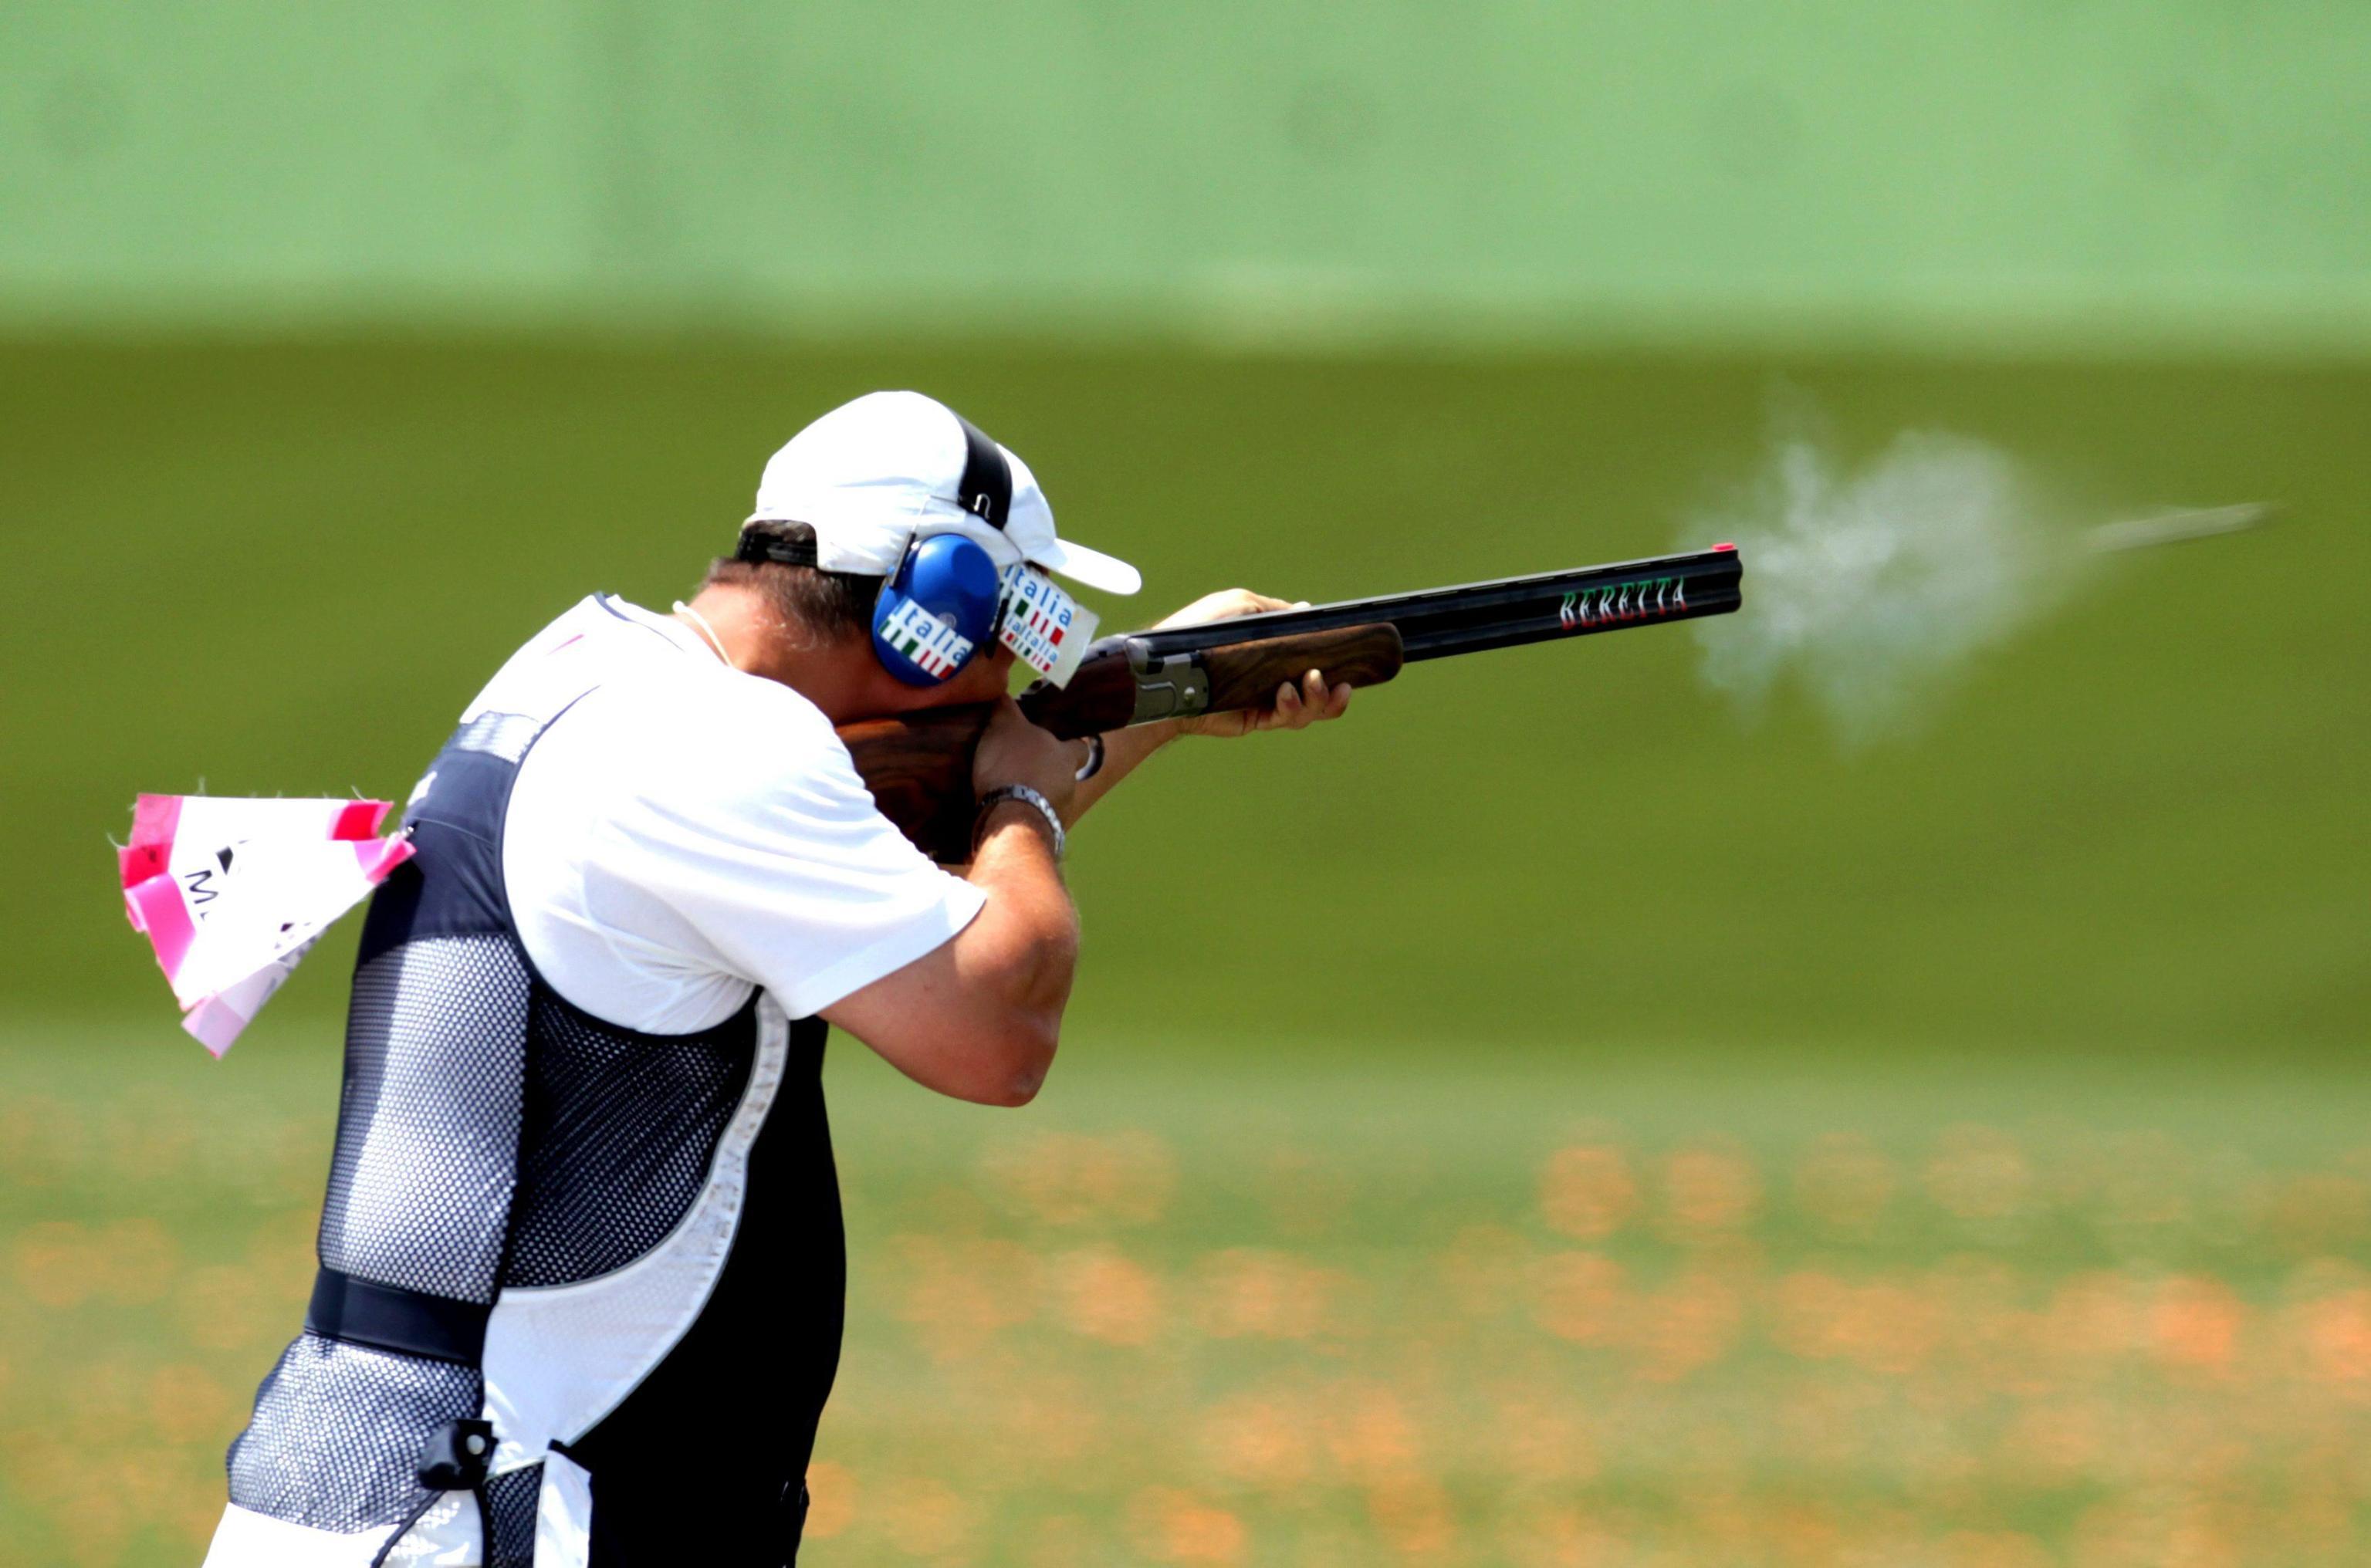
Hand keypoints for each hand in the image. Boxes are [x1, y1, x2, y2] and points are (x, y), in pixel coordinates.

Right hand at [971, 696, 1079, 821]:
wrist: (1012, 818)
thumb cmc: (1012, 765)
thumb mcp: (1004, 727)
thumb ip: (1005, 710)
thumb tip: (1002, 693)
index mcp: (1067, 756)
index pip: (1079, 746)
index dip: (1068, 744)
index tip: (1055, 743)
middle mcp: (1070, 784)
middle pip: (1065, 776)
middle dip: (1048, 774)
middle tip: (1024, 770)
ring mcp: (1060, 812)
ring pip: (1052, 800)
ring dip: (1036, 797)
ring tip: (1010, 794)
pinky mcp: (1046, 834)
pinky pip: (1037, 821)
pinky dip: (1026, 817)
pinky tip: (1007, 815)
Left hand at [1150, 588, 1354, 739]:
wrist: (1167, 669)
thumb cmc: (1196, 631)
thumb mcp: (1238, 606)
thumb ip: (1274, 612)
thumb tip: (1305, 610)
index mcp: (1275, 650)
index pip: (1315, 657)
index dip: (1338, 661)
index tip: (1354, 659)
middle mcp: (1275, 676)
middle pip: (1321, 691)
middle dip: (1335, 691)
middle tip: (1338, 681)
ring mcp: (1266, 700)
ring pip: (1309, 710)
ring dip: (1319, 699)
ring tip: (1312, 682)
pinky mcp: (1254, 719)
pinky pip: (1287, 719)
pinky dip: (1294, 708)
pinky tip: (1285, 693)